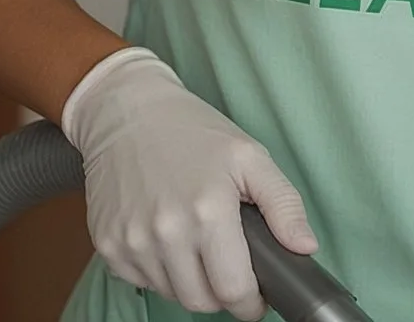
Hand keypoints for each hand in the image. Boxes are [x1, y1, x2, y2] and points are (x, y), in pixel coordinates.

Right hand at [60, 46, 318, 320]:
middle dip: (222, 294)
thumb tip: (305, 248)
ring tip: (198, 247)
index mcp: (208, 212)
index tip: (256, 297)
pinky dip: (159, 272)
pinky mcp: (107, 243)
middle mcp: (165, 232)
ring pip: (171, 294)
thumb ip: (284, 205)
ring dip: (190, 283)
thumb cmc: (193, 132)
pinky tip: (167, 240)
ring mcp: (131, 240)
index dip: (251, 302)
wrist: (127, 111)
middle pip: (201, 302)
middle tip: (229, 268)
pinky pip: (142, 280)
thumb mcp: (250, 157)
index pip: (233, 291)